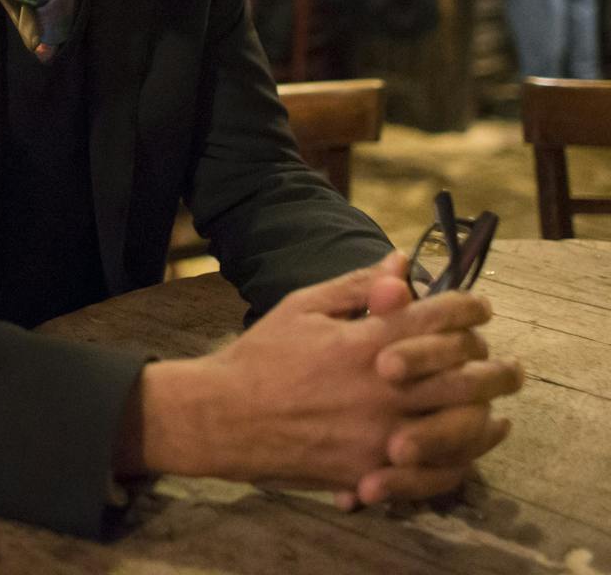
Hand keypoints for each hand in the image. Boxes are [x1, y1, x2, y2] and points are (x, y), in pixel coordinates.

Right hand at [130, 252, 520, 502]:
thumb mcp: (303, 307)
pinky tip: (471, 443)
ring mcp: (382, 435)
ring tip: (498, 403)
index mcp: (365, 343)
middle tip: (508, 363)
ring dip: (489, 410)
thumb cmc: (262, 356)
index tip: (478, 305)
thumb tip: (401, 262)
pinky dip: (466, 456)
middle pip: (466, 375)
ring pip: (462, 424)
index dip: (469, 306)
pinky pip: (439, 470)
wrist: (225, 417)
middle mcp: (382, 389)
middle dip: (496, 364)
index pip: (440, 318)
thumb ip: (357, 285)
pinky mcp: (375, 471)